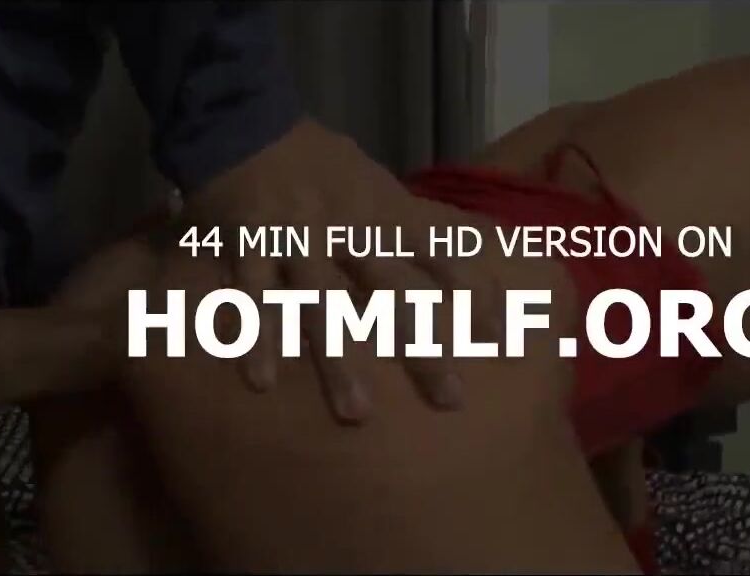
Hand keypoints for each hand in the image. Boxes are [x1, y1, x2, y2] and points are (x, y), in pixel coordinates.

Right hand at [176, 118, 501, 422]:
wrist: (244, 121)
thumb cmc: (318, 161)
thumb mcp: (376, 181)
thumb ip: (415, 221)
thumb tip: (474, 245)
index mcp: (382, 214)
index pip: (440, 256)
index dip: (473, 295)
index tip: (504, 340)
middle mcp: (347, 230)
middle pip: (390, 294)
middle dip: (420, 348)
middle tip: (451, 402)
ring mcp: (296, 240)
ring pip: (321, 304)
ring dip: (337, 361)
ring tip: (357, 415)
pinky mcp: (248, 246)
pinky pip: (252, 296)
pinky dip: (256, 335)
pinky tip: (260, 380)